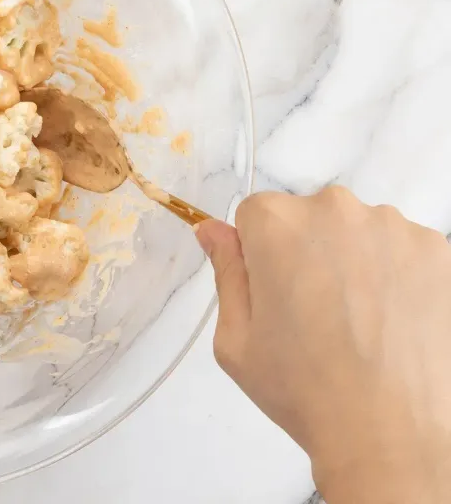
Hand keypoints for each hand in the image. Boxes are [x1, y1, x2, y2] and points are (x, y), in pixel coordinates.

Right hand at [196, 187, 450, 503]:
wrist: (391, 432)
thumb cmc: (306, 388)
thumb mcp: (237, 338)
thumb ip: (226, 272)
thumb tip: (214, 232)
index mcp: (277, 225)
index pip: (254, 214)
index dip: (257, 254)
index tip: (270, 293)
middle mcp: (336, 210)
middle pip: (309, 217)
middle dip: (305, 252)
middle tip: (312, 314)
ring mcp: (393, 228)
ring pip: (358, 232)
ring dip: (353, 261)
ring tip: (357, 323)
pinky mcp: (438, 250)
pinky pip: (402, 250)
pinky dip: (395, 276)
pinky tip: (391, 322)